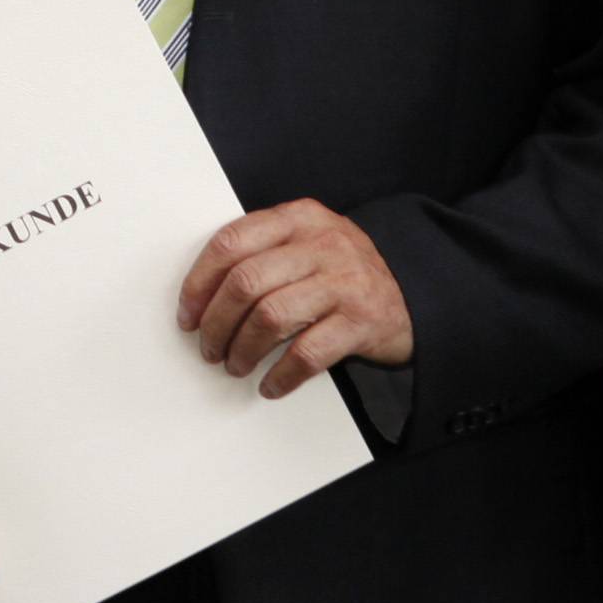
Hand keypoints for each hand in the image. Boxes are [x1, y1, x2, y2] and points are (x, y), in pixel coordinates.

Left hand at [177, 200, 411, 393]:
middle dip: (216, 322)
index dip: (199, 282)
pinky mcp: (362, 322)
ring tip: (234, 364)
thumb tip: (202, 295)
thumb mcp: (308, 242)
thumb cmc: (344, 272)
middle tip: (208, 347)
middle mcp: (322, 244)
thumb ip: (265, 252)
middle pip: (245, 281)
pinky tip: (270, 384)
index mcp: (299, 218)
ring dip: (242, 349)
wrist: (415, 294)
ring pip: (270, 317)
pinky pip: (307, 354)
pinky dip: (280, 375)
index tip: (188, 313)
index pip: (231, 242)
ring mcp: (344, 282)